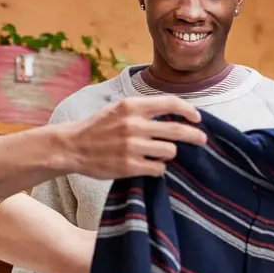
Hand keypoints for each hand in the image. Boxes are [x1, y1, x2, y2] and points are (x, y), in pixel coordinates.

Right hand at [59, 96, 207, 178]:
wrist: (71, 147)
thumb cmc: (97, 128)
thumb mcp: (118, 109)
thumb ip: (142, 110)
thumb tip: (174, 115)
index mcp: (131, 106)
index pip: (171, 104)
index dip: (189, 110)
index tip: (197, 118)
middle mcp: (133, 124)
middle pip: (178, 130)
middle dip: (195, 136)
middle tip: (201, 140)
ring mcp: (132, 146)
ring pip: (170, 151)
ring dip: (169, 153)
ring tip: (159, 154)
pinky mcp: (129, 166)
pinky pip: (158, 168)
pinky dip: (158, 168)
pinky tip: (150, 166)